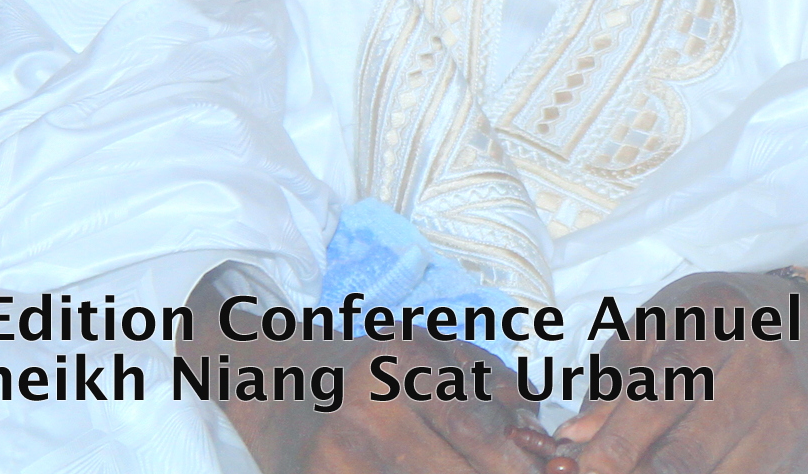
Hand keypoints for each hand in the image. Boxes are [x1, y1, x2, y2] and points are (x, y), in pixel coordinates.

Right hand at [214, 334, 544, 473]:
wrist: (272, 377)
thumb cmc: (362, 362)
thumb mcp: (424, 345)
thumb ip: (484, 375)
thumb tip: (535, 418)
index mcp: (403, 360)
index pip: (479, 428)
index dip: (519, 464)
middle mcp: (368, 403)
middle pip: (455, 469)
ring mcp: (337, 450)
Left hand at [557, 271, 807, 473]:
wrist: (793, 324)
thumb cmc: (707, 326)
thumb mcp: (652, 333)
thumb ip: (613, 386)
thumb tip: (575, 441)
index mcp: (718, 318)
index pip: (659, 396)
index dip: (613, 446)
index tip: (580, 470)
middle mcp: (765, 361)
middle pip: (687, 454)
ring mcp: (791, 409)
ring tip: (645, 467)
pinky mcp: (804, 449)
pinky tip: (692, 469)